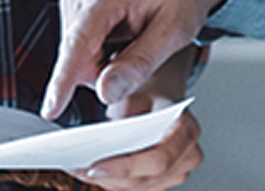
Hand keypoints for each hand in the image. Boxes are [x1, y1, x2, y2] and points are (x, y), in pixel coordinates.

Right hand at [41, 0, 238, 120]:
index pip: (78, 43)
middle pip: (76, 55)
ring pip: (77, 53)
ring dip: (102, 61)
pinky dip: (100, 51)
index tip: (52, 108)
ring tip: (132, 40)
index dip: (63, 80)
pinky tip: (122, 36)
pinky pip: (80, 44)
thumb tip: (106, 90)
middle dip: (102, 71)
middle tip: (138, 54)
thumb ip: (139, 63)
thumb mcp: (173, 31)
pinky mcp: (78, 3)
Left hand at [67, 47, 202, 190]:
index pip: (158, 160)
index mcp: (186, 129)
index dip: (124, 168)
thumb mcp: (135, 84)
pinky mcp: (163, 179)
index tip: (94, 166)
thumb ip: (121, 96)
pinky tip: (91, 168)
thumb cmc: (149, 86)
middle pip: (145, 181)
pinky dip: (112, 180)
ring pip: (138, 189)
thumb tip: (101, 110)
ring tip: (77, 166)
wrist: (161, 88)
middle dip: (108, 176)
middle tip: (76, 167)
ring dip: (107, 181)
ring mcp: (177, 171)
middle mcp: (187, 155)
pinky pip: (136, 188)